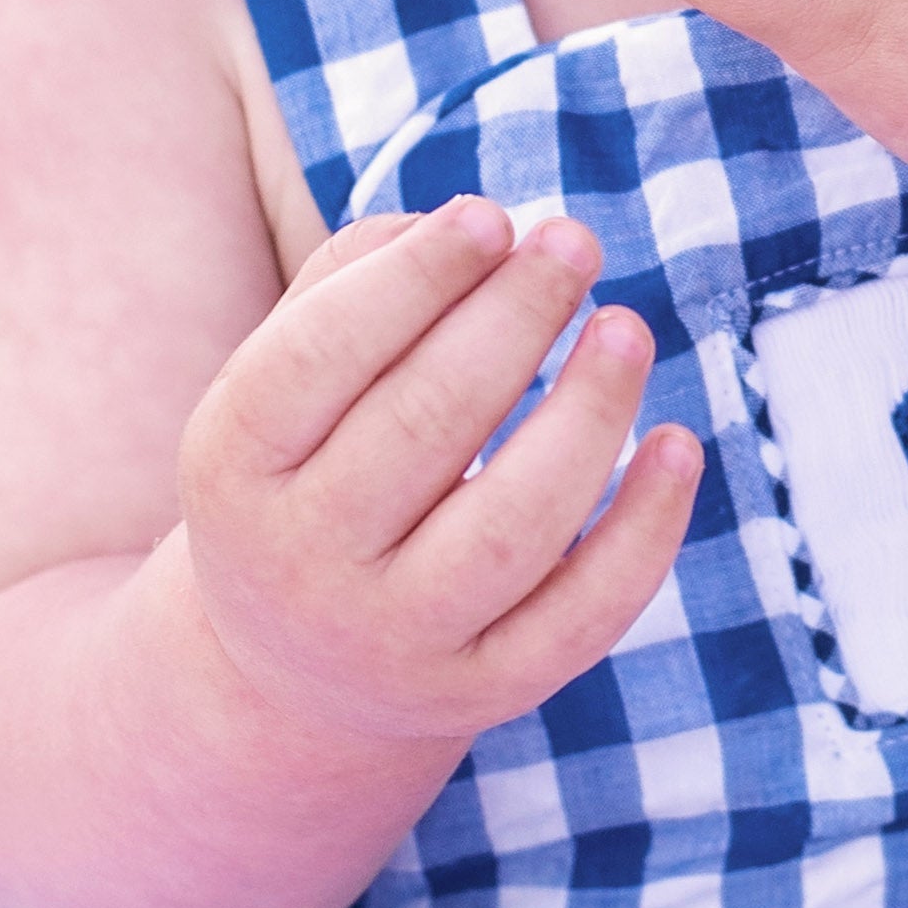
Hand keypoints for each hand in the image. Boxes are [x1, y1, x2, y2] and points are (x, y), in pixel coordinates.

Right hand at [177, 196, 701, 753]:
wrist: (297, 666)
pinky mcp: (482, 691)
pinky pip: (580, 615)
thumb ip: (357, 280)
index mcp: (232, 464)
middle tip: (576, 242)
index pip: (316, 357)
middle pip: (421, 427)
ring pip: (509, 529)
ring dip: (586, 414)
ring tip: (625, 329)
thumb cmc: (314, 465)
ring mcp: (394, 641)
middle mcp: (300, 565)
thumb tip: (471, 227)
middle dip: (512, 320)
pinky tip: (675, 443)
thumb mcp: (290, 379)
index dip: (412, 279)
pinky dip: (643, 531)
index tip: (492, 216)